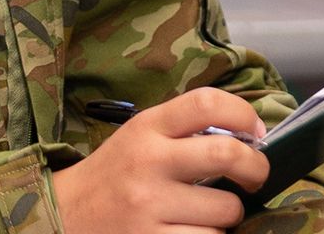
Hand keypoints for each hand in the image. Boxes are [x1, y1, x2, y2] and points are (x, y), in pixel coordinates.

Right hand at [51, 88, 271, 233]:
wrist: (67, 212)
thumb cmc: (116, 174)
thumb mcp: (139, 138)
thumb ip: (184, 132)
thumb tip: (252, 136)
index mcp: (146, 127)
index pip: (206, 103)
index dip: (244, 114)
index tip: (255, 132)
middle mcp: (148, 161)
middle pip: (228, 154)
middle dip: (256, 169)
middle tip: (252, 177)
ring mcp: (150, 203)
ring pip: (227, 209)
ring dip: (227, 215)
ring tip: (205, 212)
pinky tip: (190, 231)